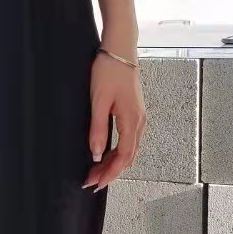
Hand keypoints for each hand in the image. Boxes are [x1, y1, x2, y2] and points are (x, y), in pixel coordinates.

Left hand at [83, 51, 145, 189]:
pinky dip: (118, 151)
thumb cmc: (109, 71)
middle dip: (111, 172)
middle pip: (128, 157)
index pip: (123, 157)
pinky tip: (106, 154)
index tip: (96, 183)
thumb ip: (98, 129)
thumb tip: (96, 154)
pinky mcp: (134, 112)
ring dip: (114, 163)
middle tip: (92, 181)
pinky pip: (129, 139)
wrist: (120, 50)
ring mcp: (139, 117)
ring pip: (129, 149)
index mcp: (132, 121)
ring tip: (96, 171)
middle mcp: (140, 122)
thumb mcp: (98, 101)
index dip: (110, 173)